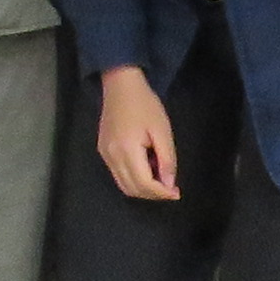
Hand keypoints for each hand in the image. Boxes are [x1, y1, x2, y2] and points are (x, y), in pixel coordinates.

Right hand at [95, 65, 179, 200]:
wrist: (121, 86)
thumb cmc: (145, 104)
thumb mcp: (162, 130)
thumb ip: (166, 159)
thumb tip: (168, 184)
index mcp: (127, 150)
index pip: (144, 184)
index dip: (161, 193)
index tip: (176, 192)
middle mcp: (112, 156)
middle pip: (132, 189)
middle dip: (153, 194)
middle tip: (170, 188)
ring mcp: (105, 155)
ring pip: (124, 186)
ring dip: (143, 189)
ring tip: (160, 179)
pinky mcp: (103, 151)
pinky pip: (118, 175)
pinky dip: (134, 180)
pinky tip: (146, 169)